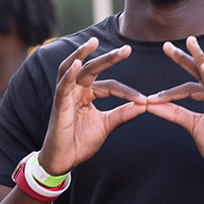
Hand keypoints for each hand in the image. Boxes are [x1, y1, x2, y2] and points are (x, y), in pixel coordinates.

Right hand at [39, 37, 146, 174]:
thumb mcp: (107, 125)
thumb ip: (123, 114)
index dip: (127, 92)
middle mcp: (76, 90)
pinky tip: (77, 64)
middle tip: (127, 49)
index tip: (145, 100)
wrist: (64, 161)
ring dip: (81, 54)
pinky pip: (62, 86)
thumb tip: (145, 104)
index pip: (111, 85)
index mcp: (88, 93)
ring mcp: (65, 95)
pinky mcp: (58, 105)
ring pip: (72, 68)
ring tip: (93, 42)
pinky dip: (68, 74)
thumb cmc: (81, 142)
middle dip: (109, 58)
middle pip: (92, 68)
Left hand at [146, 36, 203, 184]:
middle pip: (200, 72)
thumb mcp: (193, 126)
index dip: (170, 91)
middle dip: (184, 58)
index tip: (151, 98)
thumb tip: (151, 103)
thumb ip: (174, 113)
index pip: (190, 87)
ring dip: (199, 58)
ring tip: (189, 43)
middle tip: (166, 46)